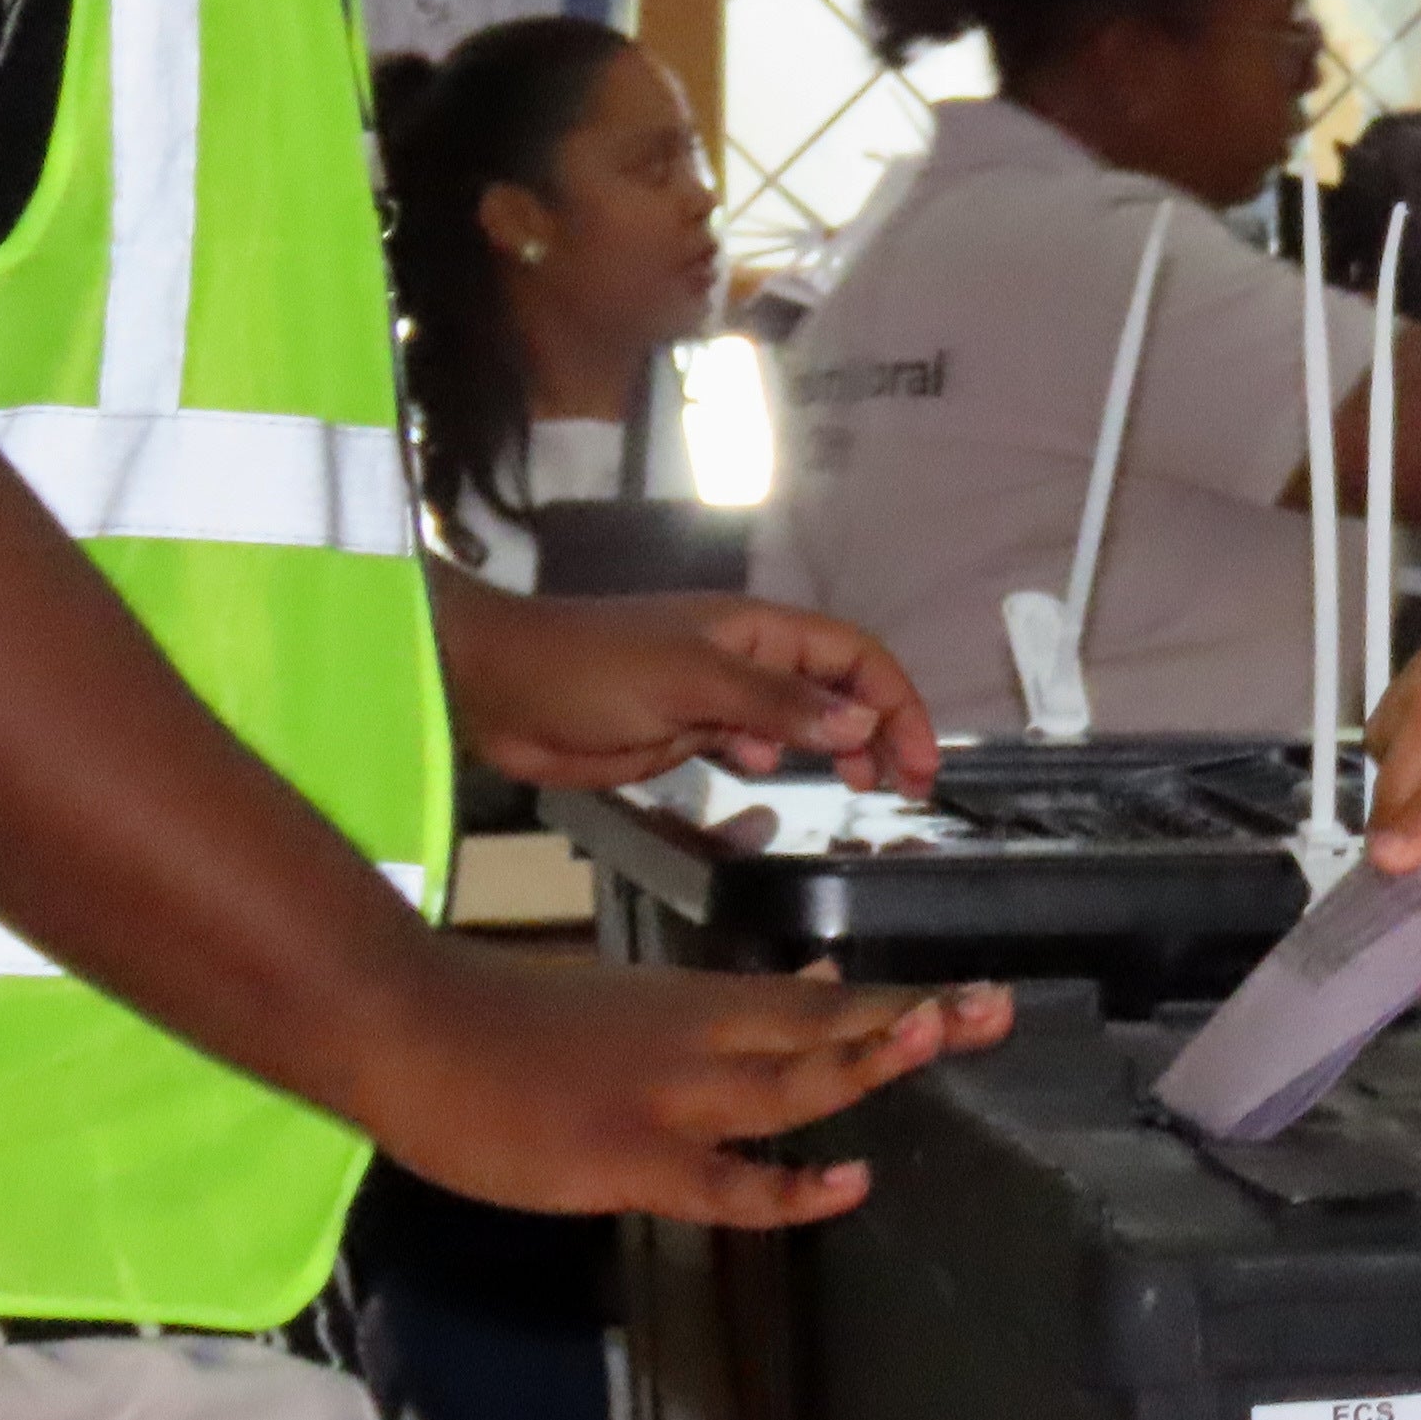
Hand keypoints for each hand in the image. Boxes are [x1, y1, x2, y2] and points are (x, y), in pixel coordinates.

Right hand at [361, 947, 1013, 1222]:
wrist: (411, 1028)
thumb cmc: (511, 1021)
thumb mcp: (633, 994)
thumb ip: (730, 1002)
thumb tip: (823, 982)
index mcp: (697, 1003)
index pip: (816, 1002)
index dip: (894, 1004)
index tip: (971, 997)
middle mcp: (696, 1039)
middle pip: (822, 1029)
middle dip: (912, 1023)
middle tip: (996, 1010)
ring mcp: (664, 1098)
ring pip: (787, 1082)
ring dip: (865, 1063)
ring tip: (940, 1041)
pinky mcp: (626, 1157)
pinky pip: (723, 1180)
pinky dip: (788, 1186)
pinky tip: (843, 1183)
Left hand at [447, 588, 942, 797]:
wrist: (498, 690)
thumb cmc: (591, 670)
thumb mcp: (690, 682)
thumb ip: (775, 705)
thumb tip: (861, 724)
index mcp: (756, 630)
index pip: (853, 656)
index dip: (896, 702)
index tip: (921, 763)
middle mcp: (746, 658)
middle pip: (836, 687)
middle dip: (879, 728)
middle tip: (908, 787)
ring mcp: (715, 696)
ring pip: (797, 719)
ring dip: (834, 747)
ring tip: (862, 789)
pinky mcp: (683, 731)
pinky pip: (750, 743)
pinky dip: (774, 761)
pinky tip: (770, 781)